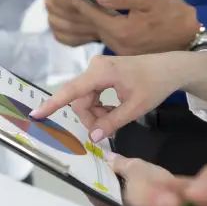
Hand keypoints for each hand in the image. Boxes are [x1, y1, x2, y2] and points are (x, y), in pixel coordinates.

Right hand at [31, 53, 197, 142]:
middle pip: (80, 100)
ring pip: (85, 99)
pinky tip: (113, 110)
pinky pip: (92, 94)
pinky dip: (100, 107)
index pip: (71, 91)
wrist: (170, 68)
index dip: (52, 104)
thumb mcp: (135, 108)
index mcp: (101, 72)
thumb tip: (92, 137)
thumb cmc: (155, 85)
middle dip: (90, 118)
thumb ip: (111, 122)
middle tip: (108, 130)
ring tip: (115, 120)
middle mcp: (95, 67)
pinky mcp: (101, 72)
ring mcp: (97, 69)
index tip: (36, 114)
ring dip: (96, 114)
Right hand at [46, 0, 108, 46]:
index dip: (76, 3)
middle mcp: (50, 4)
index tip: (94, 4)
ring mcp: (53, 21)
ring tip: (102, 24)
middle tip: (103, 17)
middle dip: (85, 17)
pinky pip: (71, 40)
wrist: (98, 0)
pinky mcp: (59, 35)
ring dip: (87, 28)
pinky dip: (84, 37)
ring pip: (69, 29)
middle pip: (65, 15)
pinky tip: (95, 32)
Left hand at [73, 0, 200, 55]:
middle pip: (93, 24)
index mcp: (121, 30)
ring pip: (100, 32)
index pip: (92, 12)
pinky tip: (103, 16)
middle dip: (82, 9)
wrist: (190, 36)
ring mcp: (121, 52)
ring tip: (83, 2)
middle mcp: (117, 45)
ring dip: (92, 17)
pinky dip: (103, 26)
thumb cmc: (172, 13)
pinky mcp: (125, 54)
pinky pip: (108, 38)